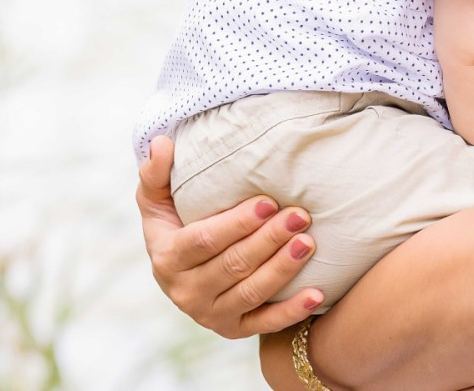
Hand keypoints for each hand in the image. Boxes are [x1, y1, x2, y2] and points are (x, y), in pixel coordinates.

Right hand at [137, 135, 324, 336]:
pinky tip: (316, 295)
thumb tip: (162, 143)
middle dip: (268, 240)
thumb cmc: (176, 224)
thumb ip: (156, 173)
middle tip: (300, 215)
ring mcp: (211, 314)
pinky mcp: (234, 329)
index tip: (269, 202)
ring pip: (250, 293)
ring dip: (282, 269)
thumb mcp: (157, 201)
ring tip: (309, 243)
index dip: (236, 224)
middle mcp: (186, 292)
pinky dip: (290, 313)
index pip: (203, 242)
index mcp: (167, 258)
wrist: (182, 273)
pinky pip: (264, 325)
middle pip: (232, 266)